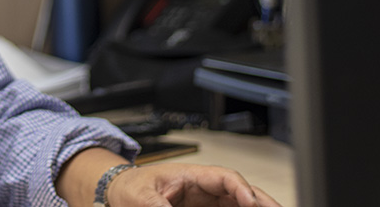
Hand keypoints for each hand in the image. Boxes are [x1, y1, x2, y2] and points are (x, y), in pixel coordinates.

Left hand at [106, 162, 283, 206]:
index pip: (224, 177)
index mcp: (190, 175)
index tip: (251, 202)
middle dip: (261, 201)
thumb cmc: (129, 187)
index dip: (241, 189)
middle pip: (239, 191)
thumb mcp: (142, 198)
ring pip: (238, 203)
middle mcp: (201, 186)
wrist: (118, 192)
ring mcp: (204, 200)